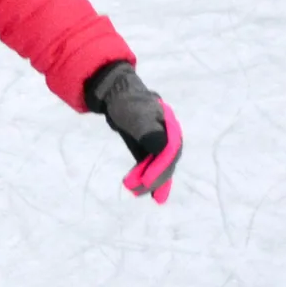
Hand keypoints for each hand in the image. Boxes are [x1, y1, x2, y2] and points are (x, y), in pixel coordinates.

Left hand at [85, 61, 179, 204]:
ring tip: (136, 193)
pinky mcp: (148, 147)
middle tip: (137, 190)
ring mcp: (158, 142)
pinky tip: (143, 190)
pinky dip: (148, 177)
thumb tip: (163, 148)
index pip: (169, 153)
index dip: (160, 169)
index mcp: (169, 127)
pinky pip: (151, 164)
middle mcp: (168, 136)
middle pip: (165, 162)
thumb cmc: (128, 102)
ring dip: (149, 181)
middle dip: (154, 178)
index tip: (146, 182)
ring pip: (158, 166)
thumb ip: (150, 131)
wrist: (115, 94)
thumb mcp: (138, 116)